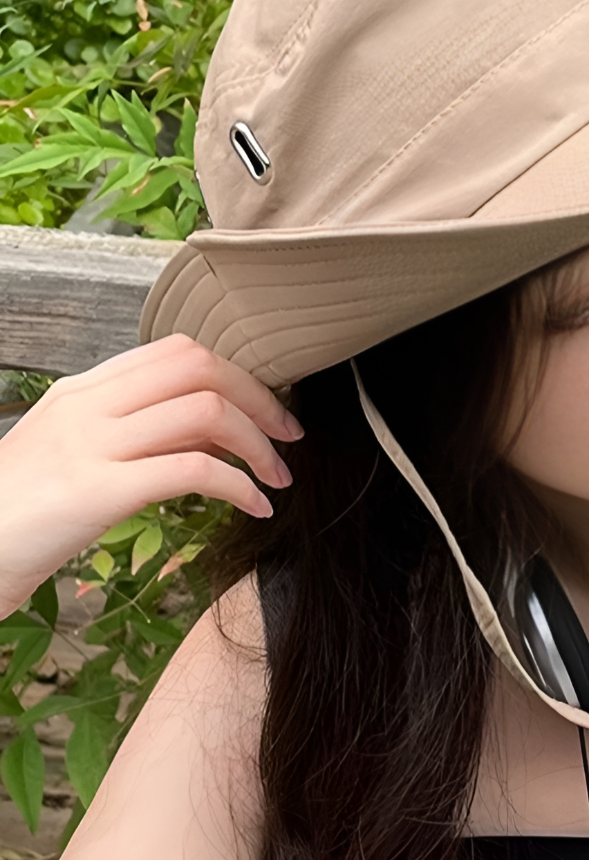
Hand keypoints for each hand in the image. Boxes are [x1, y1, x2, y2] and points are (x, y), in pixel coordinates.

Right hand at [0, 333, 303, 617]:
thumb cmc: (22, 511)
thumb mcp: (75, 451)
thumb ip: (136, 428)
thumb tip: (212, 428)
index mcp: (84, 389)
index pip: (178, 351)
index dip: (237, 375)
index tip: (265, 411)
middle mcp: (88, 404)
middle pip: (201, 367)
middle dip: (259, 399)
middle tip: (288, 437)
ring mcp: (90, 443)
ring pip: (206, 411)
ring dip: (259, 445)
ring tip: (278, 479)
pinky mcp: (96, 490)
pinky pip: (193, 469)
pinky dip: (240, 486)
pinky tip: (255, 507)